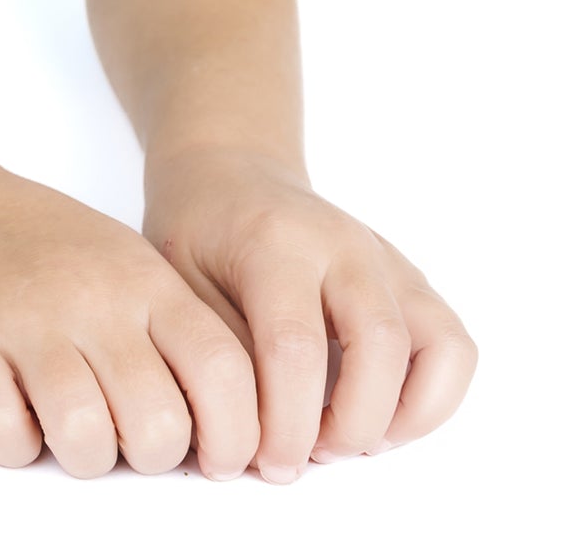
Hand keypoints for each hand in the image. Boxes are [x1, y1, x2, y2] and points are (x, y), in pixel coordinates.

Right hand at [0, 167, 258, 478]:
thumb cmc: (46, 249)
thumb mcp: (128, 265)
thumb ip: (176, 332)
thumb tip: (232, 431)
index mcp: (143, 281)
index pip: (223, 372)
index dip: (234, 436)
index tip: (217, 459)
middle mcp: (89, 299)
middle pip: (157, 426)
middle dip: (148, 454)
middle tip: (125, 435)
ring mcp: (23, 320)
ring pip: (85, 442)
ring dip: (82, 455)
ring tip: (67, 421)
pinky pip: (5, 438)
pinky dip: (13, 442)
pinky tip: (13, 407)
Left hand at [141, 148, 478, 477]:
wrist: (229, 170)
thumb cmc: (197, 226)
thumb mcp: (177, 277)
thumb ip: (217, 348)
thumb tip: (247, 433)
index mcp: (275, 241)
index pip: (295, 345)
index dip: (286, 421)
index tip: (266, 460)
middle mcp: (343, 244)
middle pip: (378, 346)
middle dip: (348, 425)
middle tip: (306, 454)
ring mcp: (385, 259)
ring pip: (437, 345)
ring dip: (400, 415)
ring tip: (346, 438)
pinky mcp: (410, 279)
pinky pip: (453, 345)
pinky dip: (433, 398)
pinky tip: (381, 418)